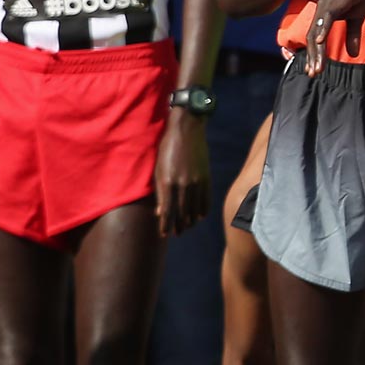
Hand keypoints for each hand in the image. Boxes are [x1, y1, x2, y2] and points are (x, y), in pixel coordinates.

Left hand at [153, 108, 210, 237]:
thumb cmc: (166, 148)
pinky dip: (203, 210)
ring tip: (187, 227)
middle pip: (182, 213)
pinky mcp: (206, 177)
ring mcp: (197, 182)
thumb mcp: (158, 169)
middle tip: (176, 233)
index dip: (166, 224)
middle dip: (179, 225)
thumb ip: (159, 191)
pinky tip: (199, 216)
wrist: (187, 130)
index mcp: (168, 182)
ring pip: (194, 208)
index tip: (164, 233)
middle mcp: (183, 185)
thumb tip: (160, 212)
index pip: (167, 211)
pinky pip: (206, 199)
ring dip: (190, 220)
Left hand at [305, 0, 364, 75]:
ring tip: (317, 68)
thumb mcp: (358, 18)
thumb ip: (352, 35)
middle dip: (313, 58)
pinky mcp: (336, 2)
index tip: (314, 70)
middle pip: (313, 38)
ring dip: (317, 52)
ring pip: (317, 32)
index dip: (314, 55)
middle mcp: (321, 9)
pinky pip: (327, 19)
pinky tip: (320, 42)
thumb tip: (353, 54)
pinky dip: (323, 31)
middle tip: (312, 74)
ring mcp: (327, 5)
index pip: (315, 38)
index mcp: (325, 14)